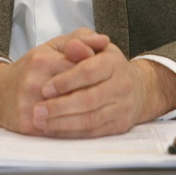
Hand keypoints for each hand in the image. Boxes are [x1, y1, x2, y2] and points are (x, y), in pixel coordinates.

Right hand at [0, 28, 108, 134]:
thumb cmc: (31, 67)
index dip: (96, 73)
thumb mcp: (53, 46)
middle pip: (76, 92)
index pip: (79, 67)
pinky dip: (75, 128)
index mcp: (41, 60)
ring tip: (101, 109)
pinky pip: (59, 130)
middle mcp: (34, 83)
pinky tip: (86, 123)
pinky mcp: (28, 125)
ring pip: (69, 113)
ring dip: (88, 113)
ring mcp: (30, 106)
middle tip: (108, 95)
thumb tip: (104, 39)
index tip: (106, 75)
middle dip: (96, 94)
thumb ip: (79, 39)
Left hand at [32, 43, 175, 137]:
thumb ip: (80, 41)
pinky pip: (93, 132)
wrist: (138, 87)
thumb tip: (72, 46)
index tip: (45, 89)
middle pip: (89, 99)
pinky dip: (72, 133)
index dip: (65, 81)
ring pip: (90, 119)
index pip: (88, 72)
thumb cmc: (107, 64)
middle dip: (60, 107)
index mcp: (113, 61)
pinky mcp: (120, 125)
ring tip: (41, 122)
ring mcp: (123, 107)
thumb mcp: (94, 46)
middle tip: (37, 110)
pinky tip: (54, 130)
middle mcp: (122, 85)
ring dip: (63, 123)